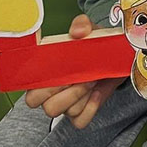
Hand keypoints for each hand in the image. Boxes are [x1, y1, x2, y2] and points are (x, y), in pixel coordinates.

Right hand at [23, 14, 125, 128]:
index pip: (31, 95)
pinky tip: (96, 93)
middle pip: (47, 108)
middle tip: (81, 77)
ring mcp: (67, 104)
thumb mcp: (88, 29)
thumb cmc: (92, 44)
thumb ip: (81, 24)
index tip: (61, 73)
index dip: (44, 89)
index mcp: (46, 75)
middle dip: (67, 94)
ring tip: (92, 79)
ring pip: (66, 113)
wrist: (115, 56)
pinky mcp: (82, 111)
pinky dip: (90, 108)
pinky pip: (80, 121)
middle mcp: (52, 93)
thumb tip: (77, 32)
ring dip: (81, 97)